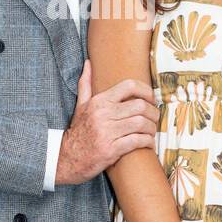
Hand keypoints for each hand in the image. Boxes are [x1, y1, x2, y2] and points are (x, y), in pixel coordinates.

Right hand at [55, 59, 158, 185]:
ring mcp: (107, 133)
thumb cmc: (78, 131)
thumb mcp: (80, 106)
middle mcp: (103, 115)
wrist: (67, 158)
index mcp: (99, 101)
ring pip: (141, 124)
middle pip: (140, 106)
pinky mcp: (112, 150)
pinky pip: (137, 141)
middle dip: (153, 112)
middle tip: (155, 117)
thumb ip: (86, 84)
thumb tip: (88, 63)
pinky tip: (148, 143)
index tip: (151, 98)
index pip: (129, 86)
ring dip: (152, 128)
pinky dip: (148, 142)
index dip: (146, 90)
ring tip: (151, 131)